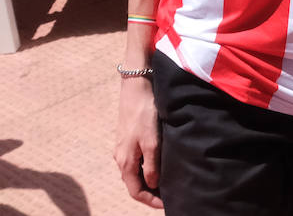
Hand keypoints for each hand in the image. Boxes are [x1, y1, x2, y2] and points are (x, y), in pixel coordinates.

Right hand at [114, 78, 164, 207]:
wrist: (137, 88)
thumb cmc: (145, 114)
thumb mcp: (152, 141)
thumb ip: (152, 165)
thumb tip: (153, 184)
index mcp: (125, 162)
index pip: (136, 191)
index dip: (150, 201)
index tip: (167, 204)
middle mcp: (121, 158)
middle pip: (135, 183)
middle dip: (151, 192)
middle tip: (170, 195)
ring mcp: (124, 148)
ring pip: (136, 172)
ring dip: (150, 180)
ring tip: (168, 182)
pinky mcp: (129, 139)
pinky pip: (137, 160)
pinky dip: (148, 168)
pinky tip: (161, 163)